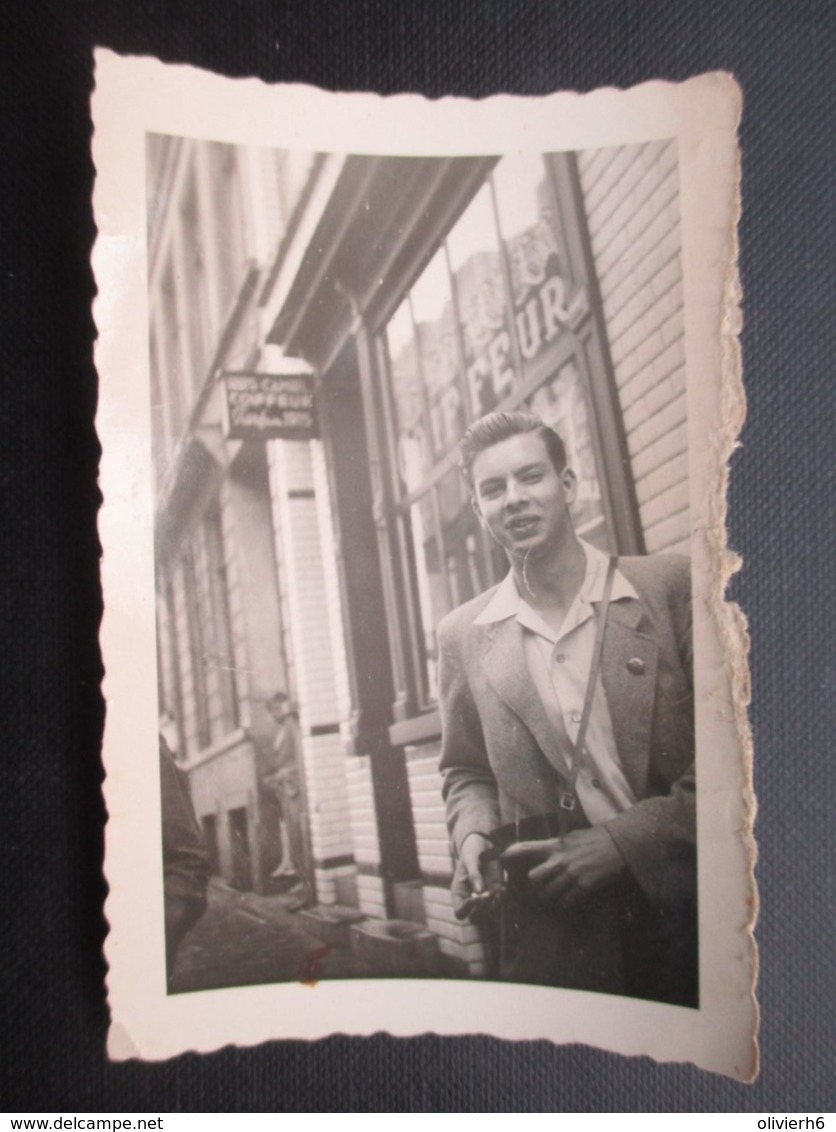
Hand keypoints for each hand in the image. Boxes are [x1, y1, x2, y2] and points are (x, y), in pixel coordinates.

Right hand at [452, 833, 502, 921]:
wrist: (483, 844)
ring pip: (489, 914)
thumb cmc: (472, 851)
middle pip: (475, 918)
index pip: (460, 912)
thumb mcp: (470, 859)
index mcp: (459, 893)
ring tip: (499, 891)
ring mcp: (484, 897)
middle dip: (483, 909)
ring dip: (495, 906)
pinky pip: (500, 903)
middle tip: (489, 894)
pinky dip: (503, 899)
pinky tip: (503, 889)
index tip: (477, 896)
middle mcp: (471, 899)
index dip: (467, 909)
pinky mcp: (496, 892)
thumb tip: (479, 891)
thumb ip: (474, 874)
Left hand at [500, 826, 625, 907]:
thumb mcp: (572, 836)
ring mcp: (571, 874)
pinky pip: (566, 901)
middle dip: (535, 884)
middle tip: (540, 886)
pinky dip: (564, 902)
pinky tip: (568, 899)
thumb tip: (549, 851)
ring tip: (553, 896)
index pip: (527, 848)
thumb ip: (558, 845)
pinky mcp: (583, 886)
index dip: (511, 854)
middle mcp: (560, 860)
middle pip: (534, 878)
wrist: (618, 845)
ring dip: (549, 897)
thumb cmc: (596, 838)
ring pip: (549, 893)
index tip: (501, 858)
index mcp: (556, 845)